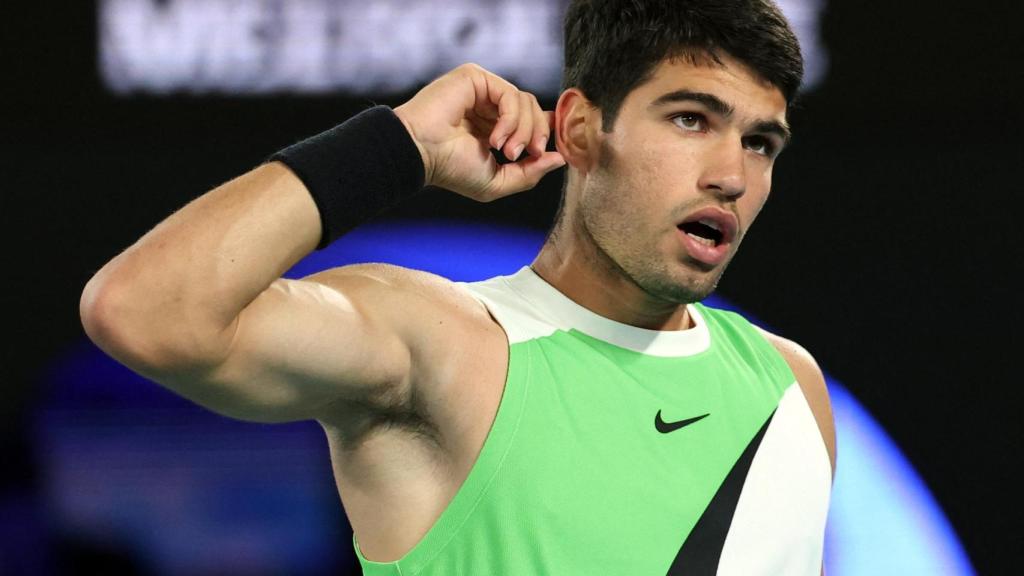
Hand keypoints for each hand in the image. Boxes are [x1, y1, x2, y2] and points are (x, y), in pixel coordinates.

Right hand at [394, 63, 565, 201]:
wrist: (420, 154)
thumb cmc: (450, 170)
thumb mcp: (498, 182)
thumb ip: (530, 173)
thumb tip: (561, 159)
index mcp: (495, 127)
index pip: (534, 120)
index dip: (546, 133)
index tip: (548, 152)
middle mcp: (489, 107)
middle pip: (534, 110)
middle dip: (537, 135)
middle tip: (526, 155)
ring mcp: (482, 90)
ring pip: (526, 102)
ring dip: (522, 131)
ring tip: (505, 151)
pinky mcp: (476, 77)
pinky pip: (510, 94)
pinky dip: (510, 120)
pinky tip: (494, 139)